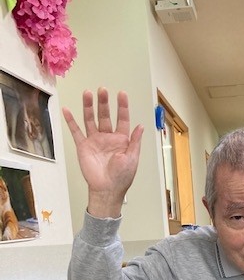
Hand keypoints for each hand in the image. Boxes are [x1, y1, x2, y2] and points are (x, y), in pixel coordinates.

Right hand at [63, 89, 142, 217]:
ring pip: (91, 119)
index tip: (121, 94)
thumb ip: (135, 141)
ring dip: (89, 107)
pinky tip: (67, 110)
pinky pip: (76, 131)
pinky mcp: (83, 146)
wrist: (107, 189)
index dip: (122, 107)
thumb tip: (140, 126)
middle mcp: (108, 137)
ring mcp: (95, 140)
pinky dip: (71, 121)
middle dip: (104, 103)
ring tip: (88, 93)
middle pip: (105, 116)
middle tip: (102, 90)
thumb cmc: (122, 176)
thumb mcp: (132, 158)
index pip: (122, 119)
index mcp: (121, 140)